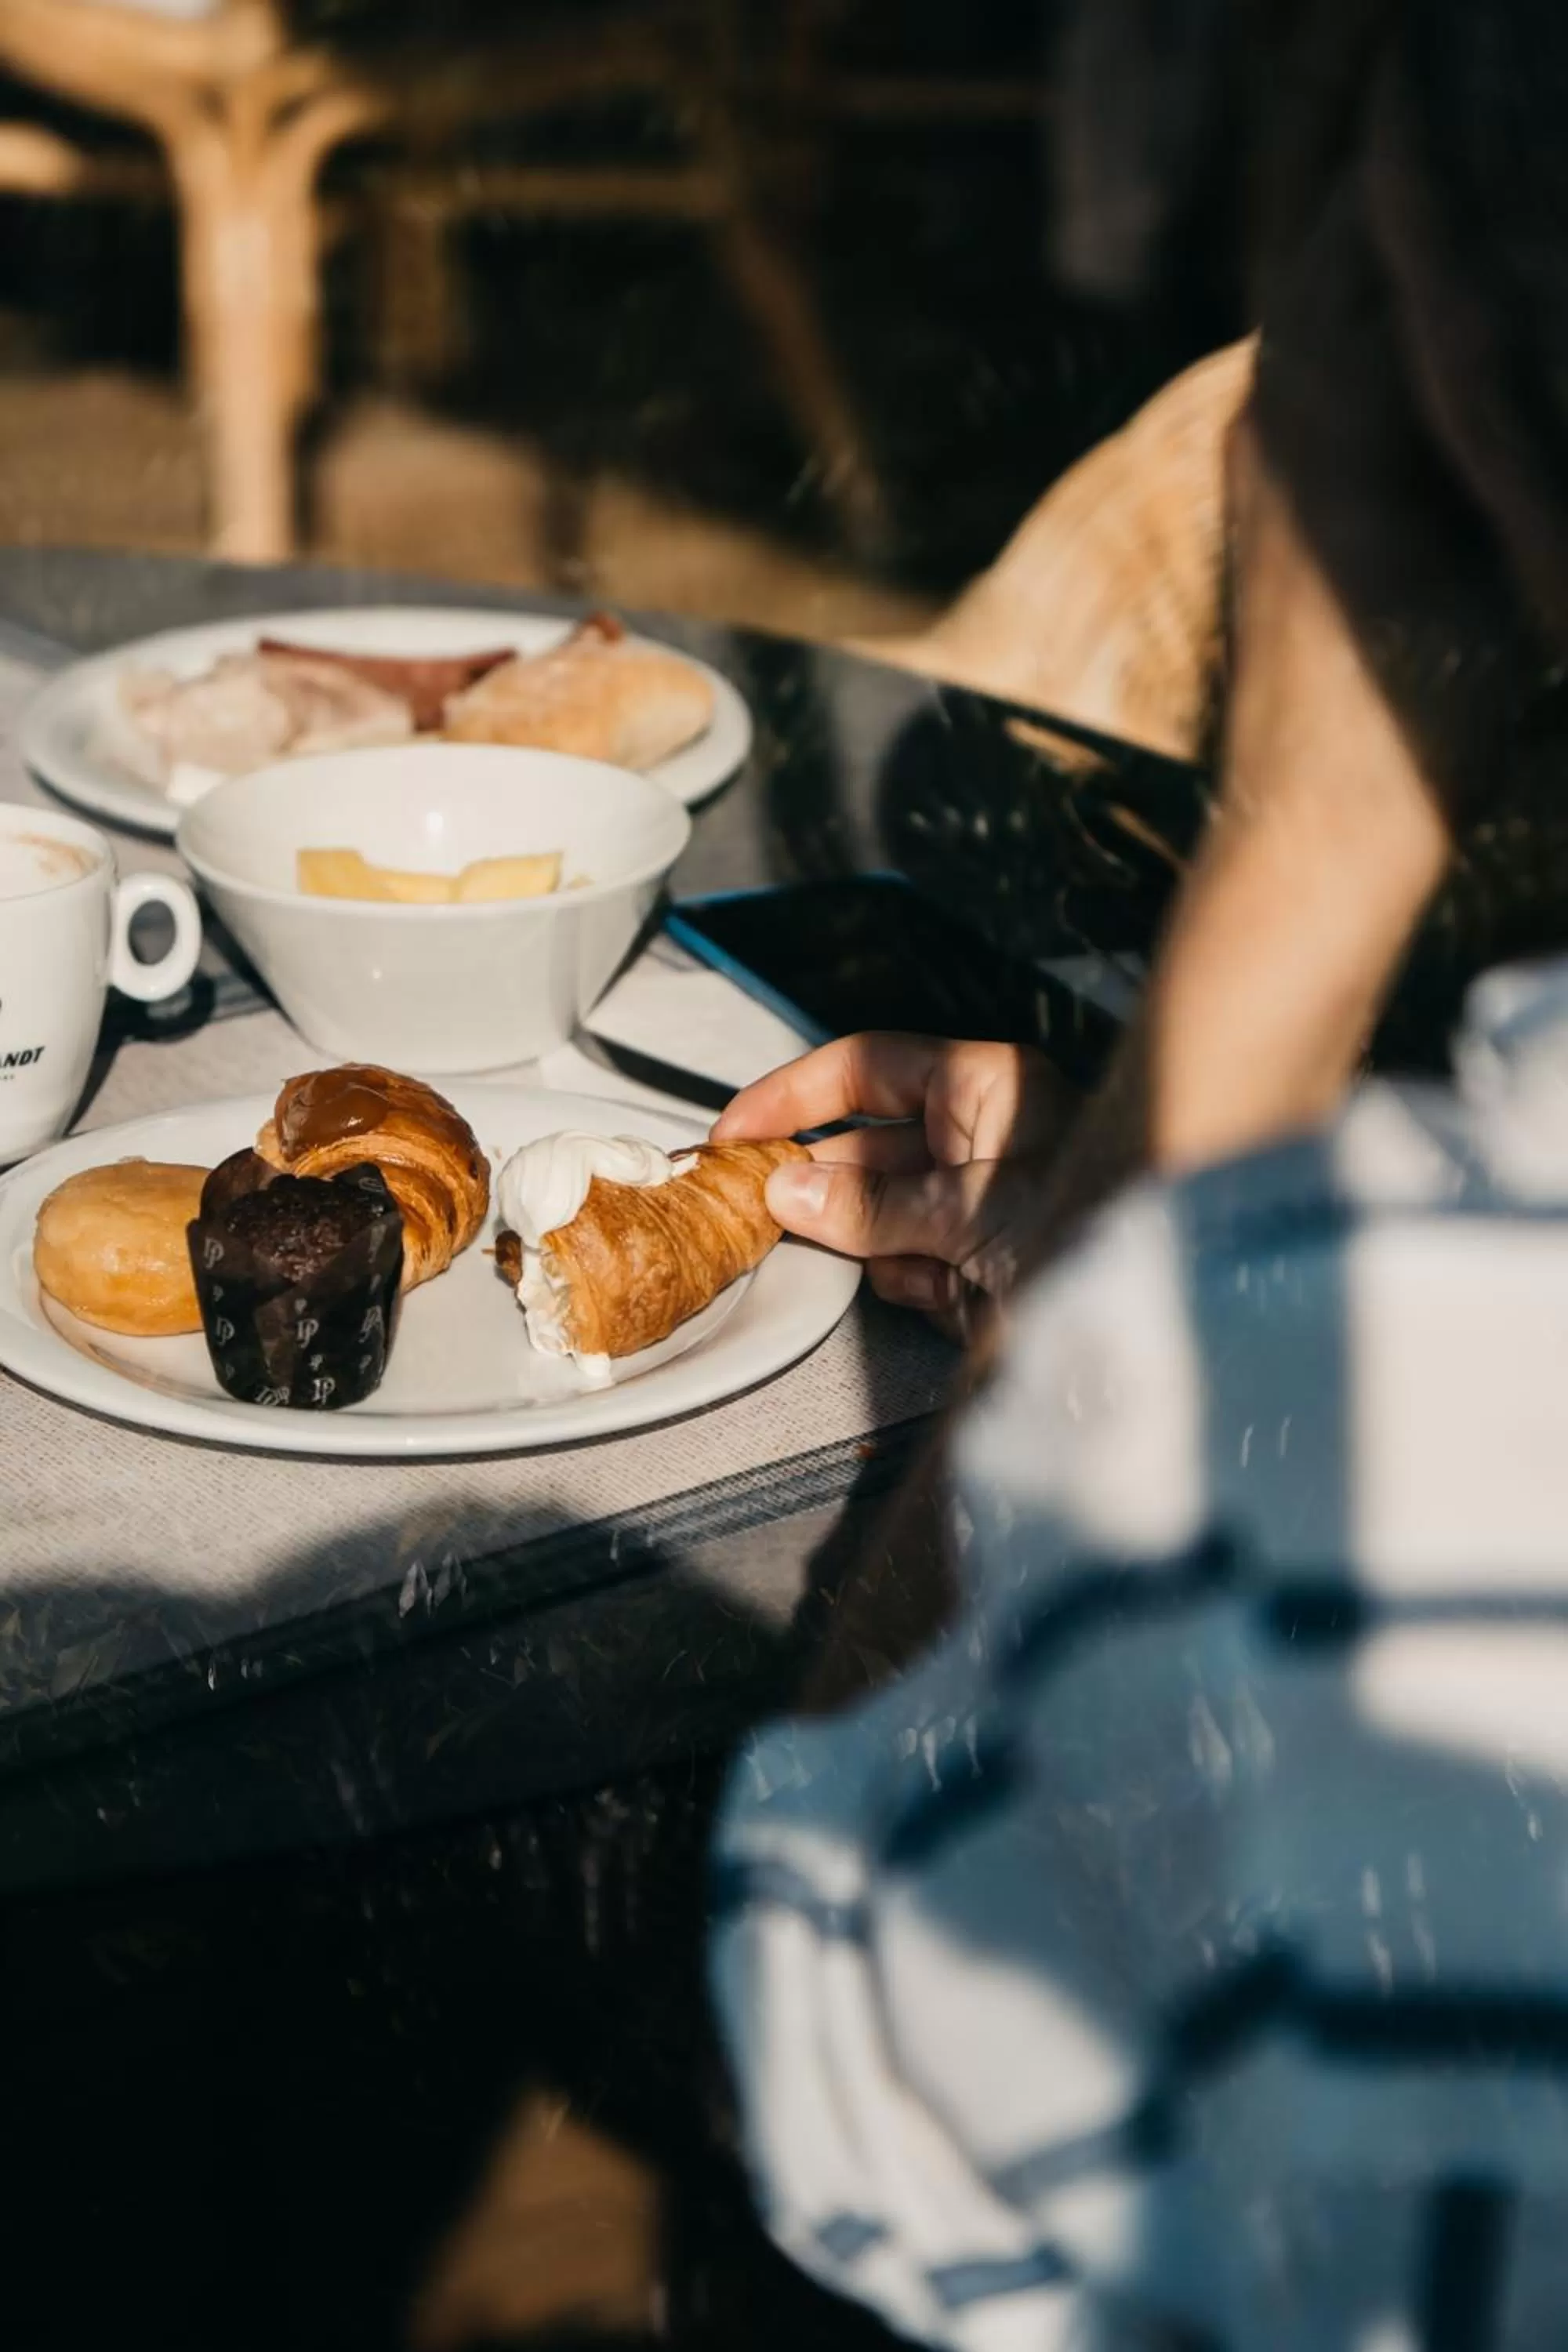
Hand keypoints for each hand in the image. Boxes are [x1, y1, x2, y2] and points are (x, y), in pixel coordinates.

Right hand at [712, 1033, 1075, 1333]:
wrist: (1157, 1331)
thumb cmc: (1094, 1231)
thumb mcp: (972, 1210)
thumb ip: (875, 1205)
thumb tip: (788, 1194)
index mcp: (985, 1090)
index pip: (867, 1069)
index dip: (795, 1094)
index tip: (735, 1130)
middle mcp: (977, 1139)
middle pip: (862, 1144)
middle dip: (810, 1175)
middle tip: (741, 1202)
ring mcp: (973, 1206)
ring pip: (875, 1211)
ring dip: (849, 1234)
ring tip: (818, 1247)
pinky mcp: (974, 1269)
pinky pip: (904, 1265)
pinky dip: (895, 1279)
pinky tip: (920, 1288)